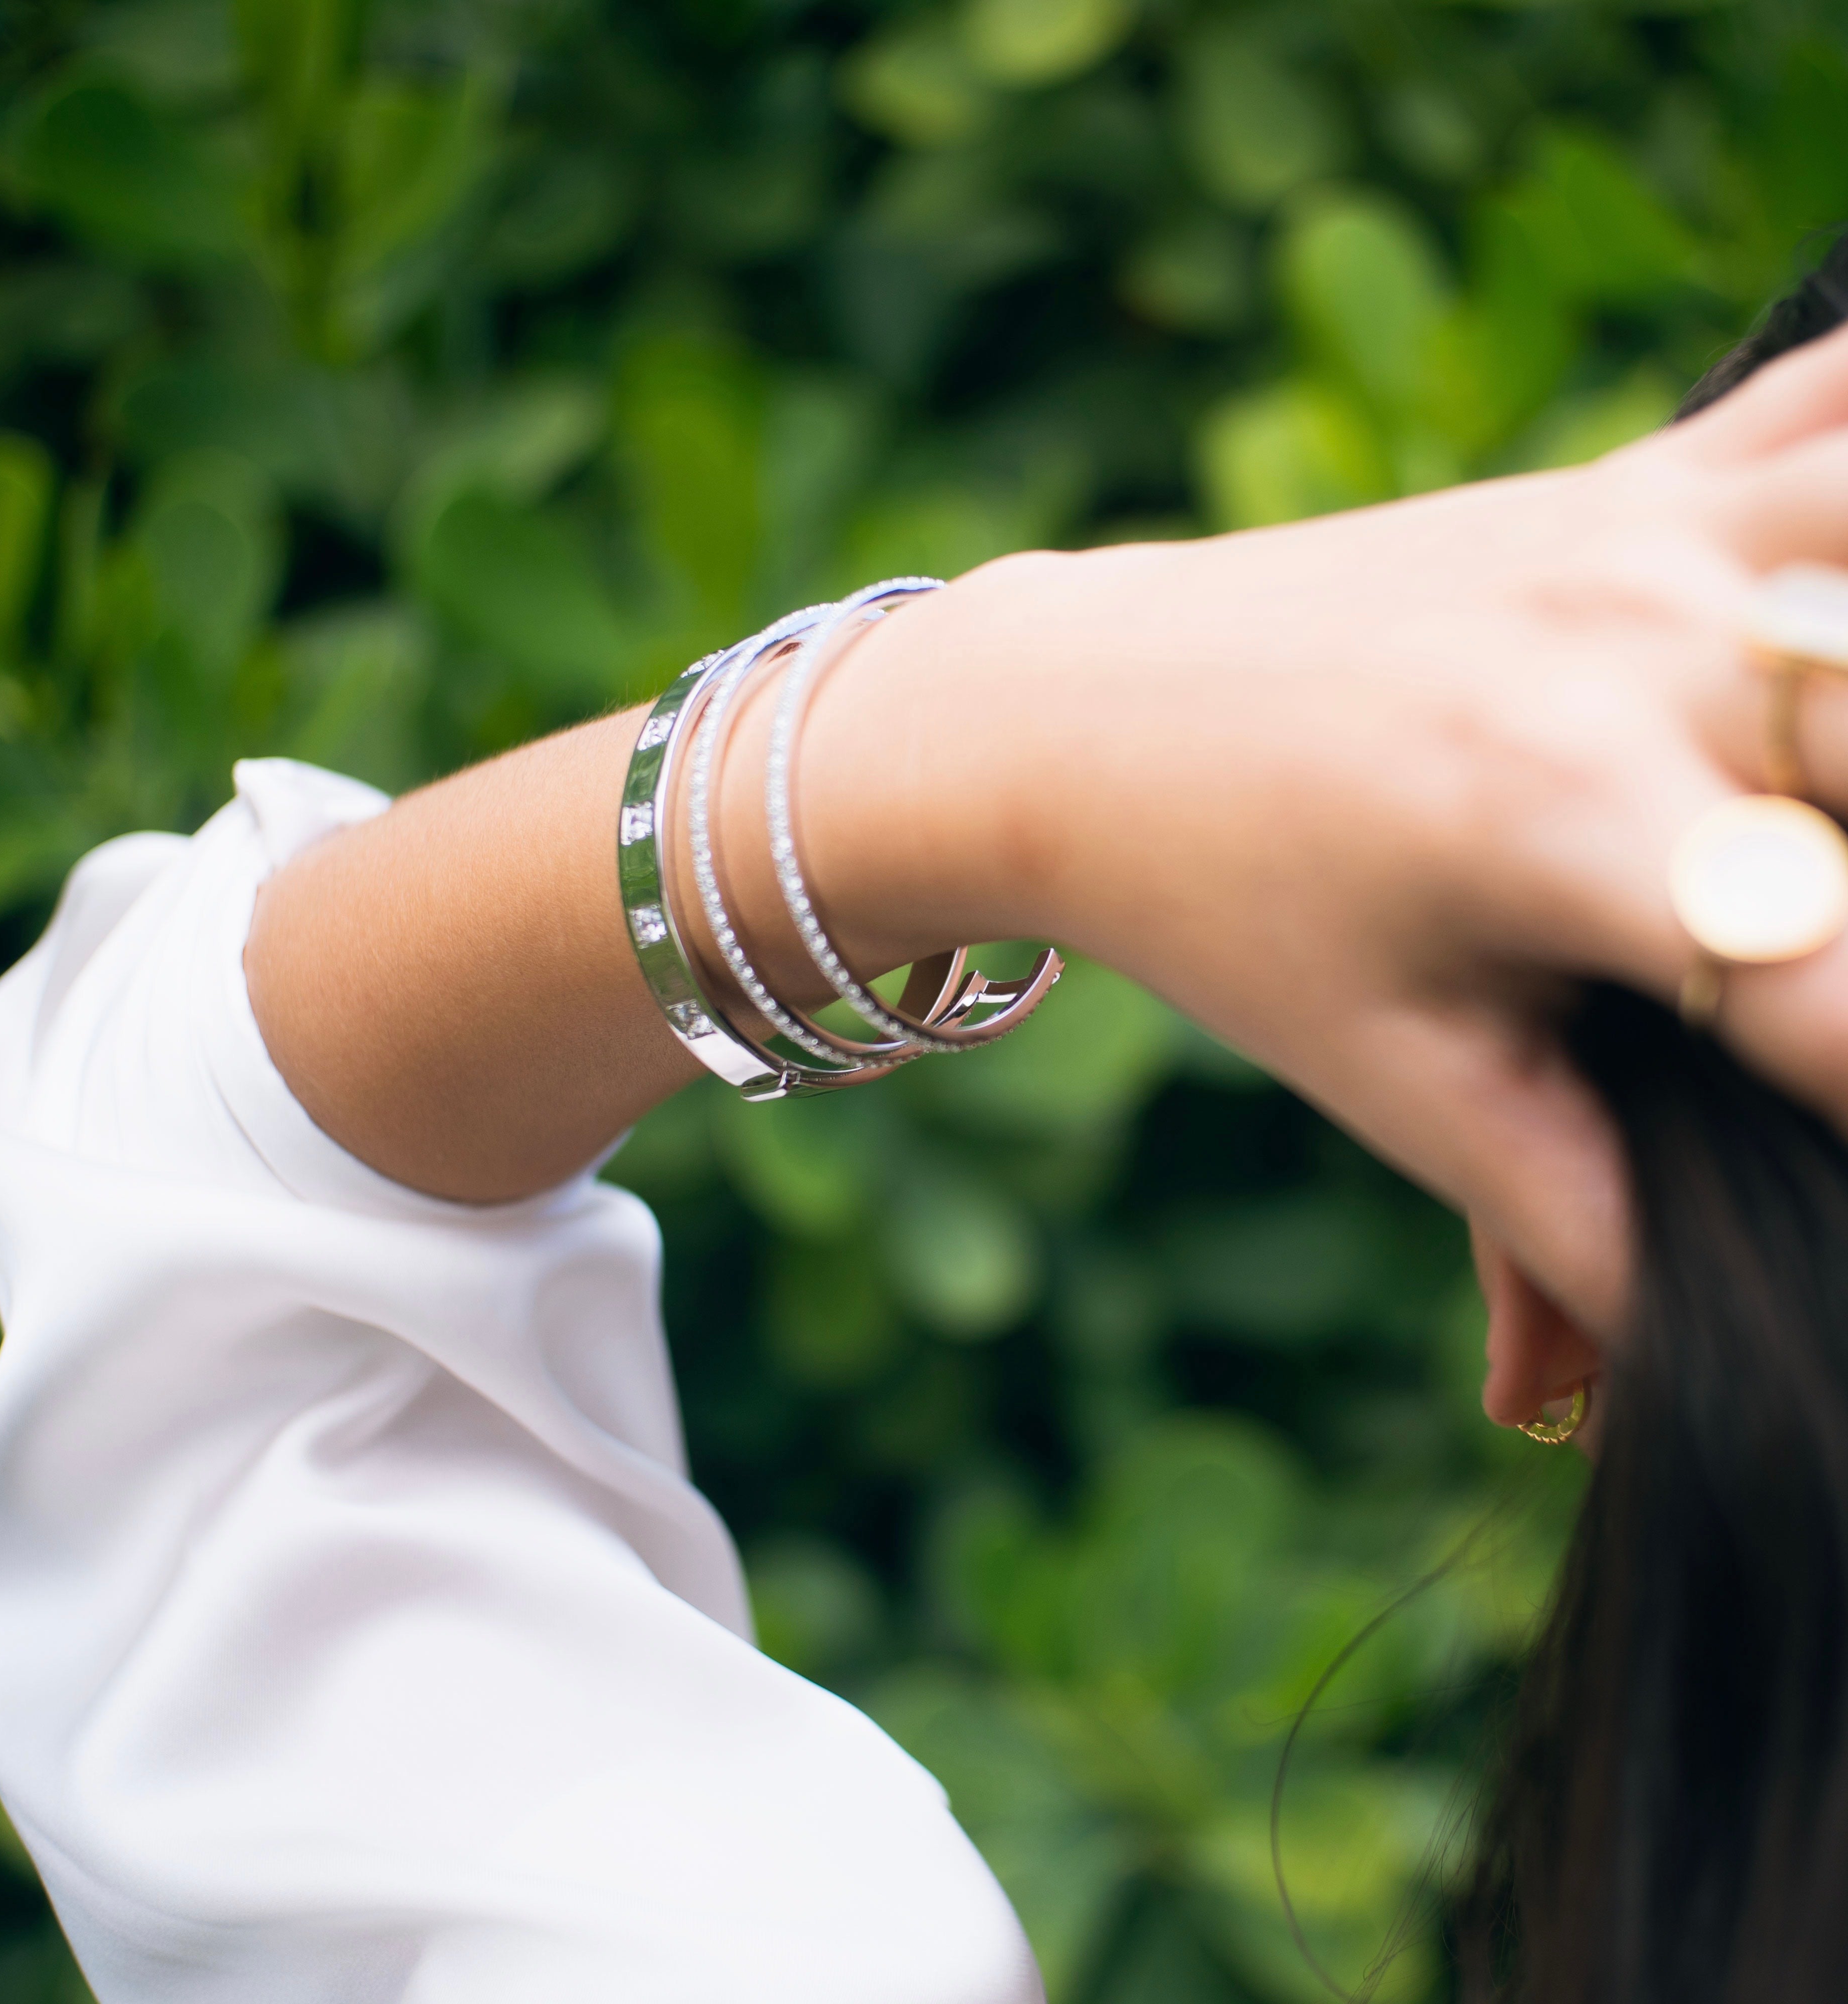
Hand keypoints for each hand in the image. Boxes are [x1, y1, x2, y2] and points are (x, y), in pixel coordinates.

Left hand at [806, 325, 1847, 1402]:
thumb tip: (1630, 1403)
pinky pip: (1834, 398)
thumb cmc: (1226, 906)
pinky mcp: (1645, 473)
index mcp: (1577, 831)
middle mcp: (1647, 659)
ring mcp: (1658, 539)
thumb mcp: (1398, 1074)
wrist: (1078, 712)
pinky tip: (1835, 599)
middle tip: (1798, 964)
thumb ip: (1561, 1232)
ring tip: (1812, 813)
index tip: (1841, 1176)